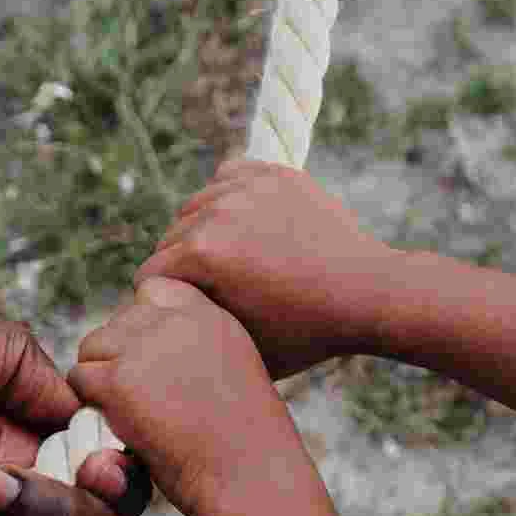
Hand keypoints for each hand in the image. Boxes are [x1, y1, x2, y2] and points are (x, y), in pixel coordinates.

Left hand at [69, 278, 311, 515]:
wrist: (249, 476)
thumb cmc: (244, 443)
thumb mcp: (233, 369)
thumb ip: (192, 347)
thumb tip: (146, 348)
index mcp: (210, 315)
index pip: (154, 290)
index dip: (142, 327)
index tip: (152, 367)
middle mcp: (177, 321)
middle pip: (117, 321)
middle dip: (118, 356)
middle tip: (137, 399)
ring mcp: (145, 348)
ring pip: (92, 347)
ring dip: (100, 379)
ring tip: (128, 414)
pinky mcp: (118, 380)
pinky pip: (79, 378)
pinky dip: (89, 404)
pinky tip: (118, 427)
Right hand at [135, 158, 400, 377]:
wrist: (367, 293)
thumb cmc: (301, 331)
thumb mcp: (235, 341)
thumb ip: (188, 322)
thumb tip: (152, 320)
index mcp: (200, 254)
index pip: (149, 275)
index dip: (163, 301)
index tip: (184, 313)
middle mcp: (216, 213)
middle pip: (169, 240)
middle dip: (182, 266)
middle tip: (210, 290)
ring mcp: (246, 188)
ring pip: (195, 207)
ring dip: (201, 231)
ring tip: (227, 259)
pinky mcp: (272, 174)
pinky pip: (226, 177)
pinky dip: (227, 197)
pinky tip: (242, 225)